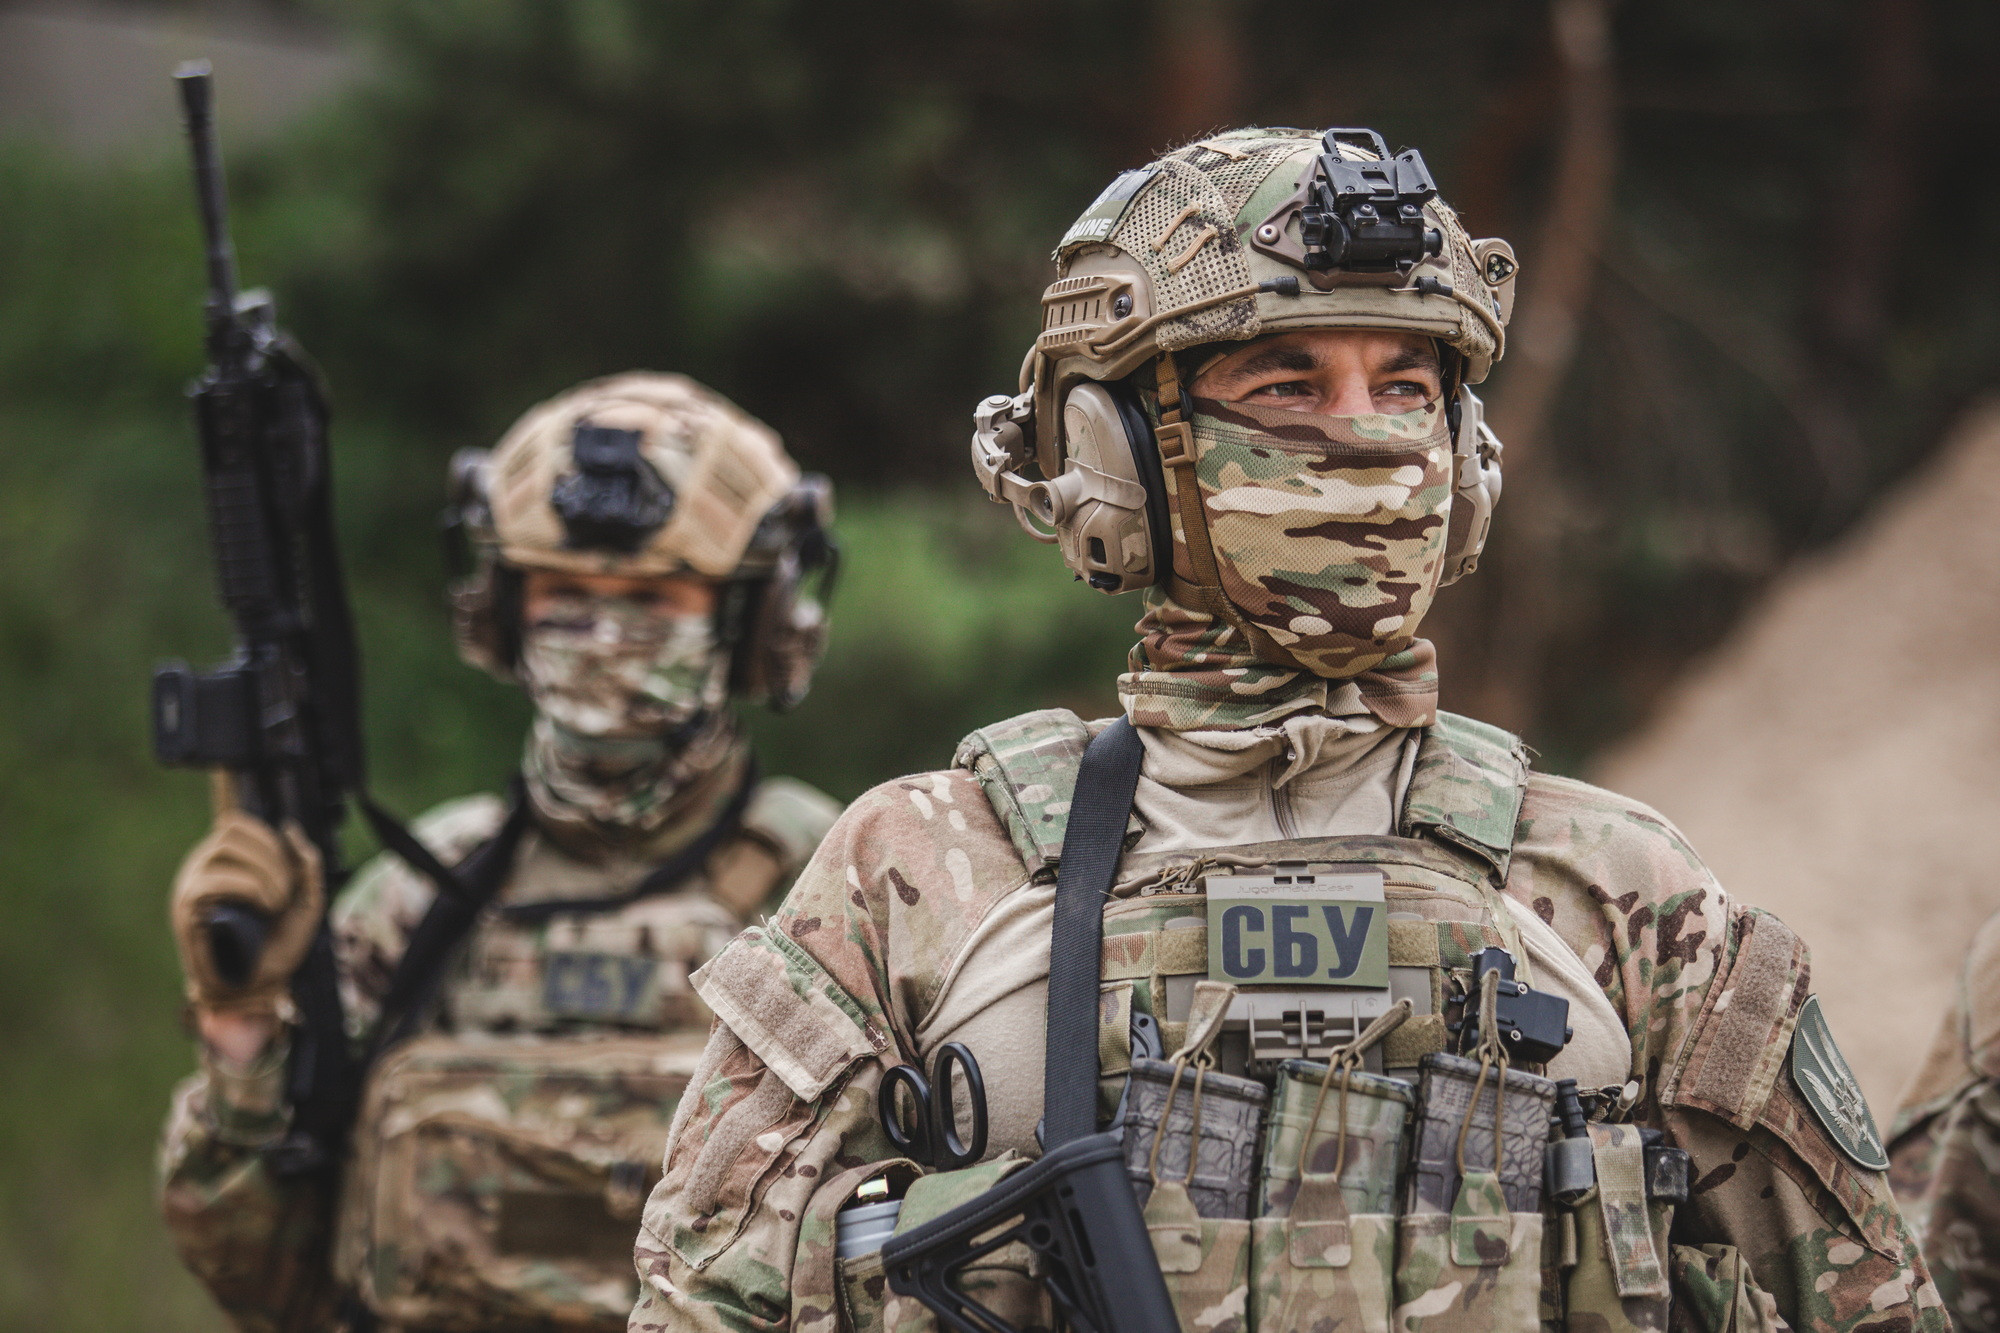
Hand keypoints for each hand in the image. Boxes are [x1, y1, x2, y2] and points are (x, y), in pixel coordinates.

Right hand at [171, 806, 323, 1014]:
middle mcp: (203, 868)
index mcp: (227, 862)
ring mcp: (191, 888)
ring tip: (276, 903)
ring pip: (221, 850)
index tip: (290, 870)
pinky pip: (210, 883)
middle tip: (286, 890)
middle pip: (230, 830)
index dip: (268, 837)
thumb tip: (290, 827)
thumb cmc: (278, 943)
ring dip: (262, 873)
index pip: (237, 823)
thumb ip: (306, 863)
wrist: (259, 986)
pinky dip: (248, 889)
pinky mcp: (186, 912)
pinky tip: (264, 908)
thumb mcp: (306, 899)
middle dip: (271, 856)